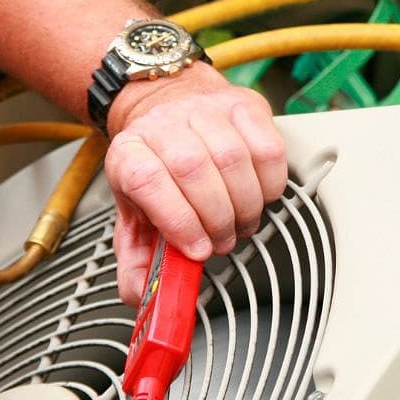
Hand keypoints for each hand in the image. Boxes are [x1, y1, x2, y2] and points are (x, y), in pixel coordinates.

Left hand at [105, 62, 286, 304]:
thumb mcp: (135, 215)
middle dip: (216, 218)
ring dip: (244, 205)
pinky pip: (267, 148)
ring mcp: (204, 110)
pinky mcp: (243, 105)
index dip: (177, 220)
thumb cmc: (156, 167)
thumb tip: (139, 293)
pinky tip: (259, 195)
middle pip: (192, 169)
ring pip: (233, 158)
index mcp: (129, 154)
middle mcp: (162, 125)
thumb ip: (136, 260)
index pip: (147, 180)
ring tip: (240, 222)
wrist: (169, 110)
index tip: (197, 250)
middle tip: (222, 240)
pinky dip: (270, 183)